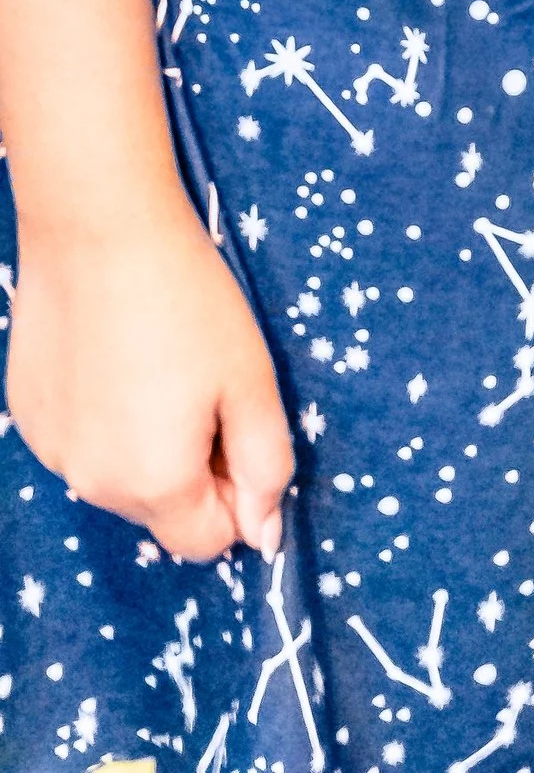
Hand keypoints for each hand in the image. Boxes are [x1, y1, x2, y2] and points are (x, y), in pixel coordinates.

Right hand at [7, 200, 292, 559]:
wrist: (100, 231)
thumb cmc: (189, 302)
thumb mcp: (252, 381)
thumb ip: (266, 466)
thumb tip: (264, 536)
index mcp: (155, 485)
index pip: (207, 541)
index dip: (238, 492)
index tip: (240, 427)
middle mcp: (93, 486)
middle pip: (163, 510)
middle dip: (193, 466)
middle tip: (203, 385)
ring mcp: (52, 453)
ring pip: (120, 475)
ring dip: (146, 442)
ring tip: (158, 362)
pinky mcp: (28, 415)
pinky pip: (82, 440)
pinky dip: (105, 415)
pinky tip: (115, 353)